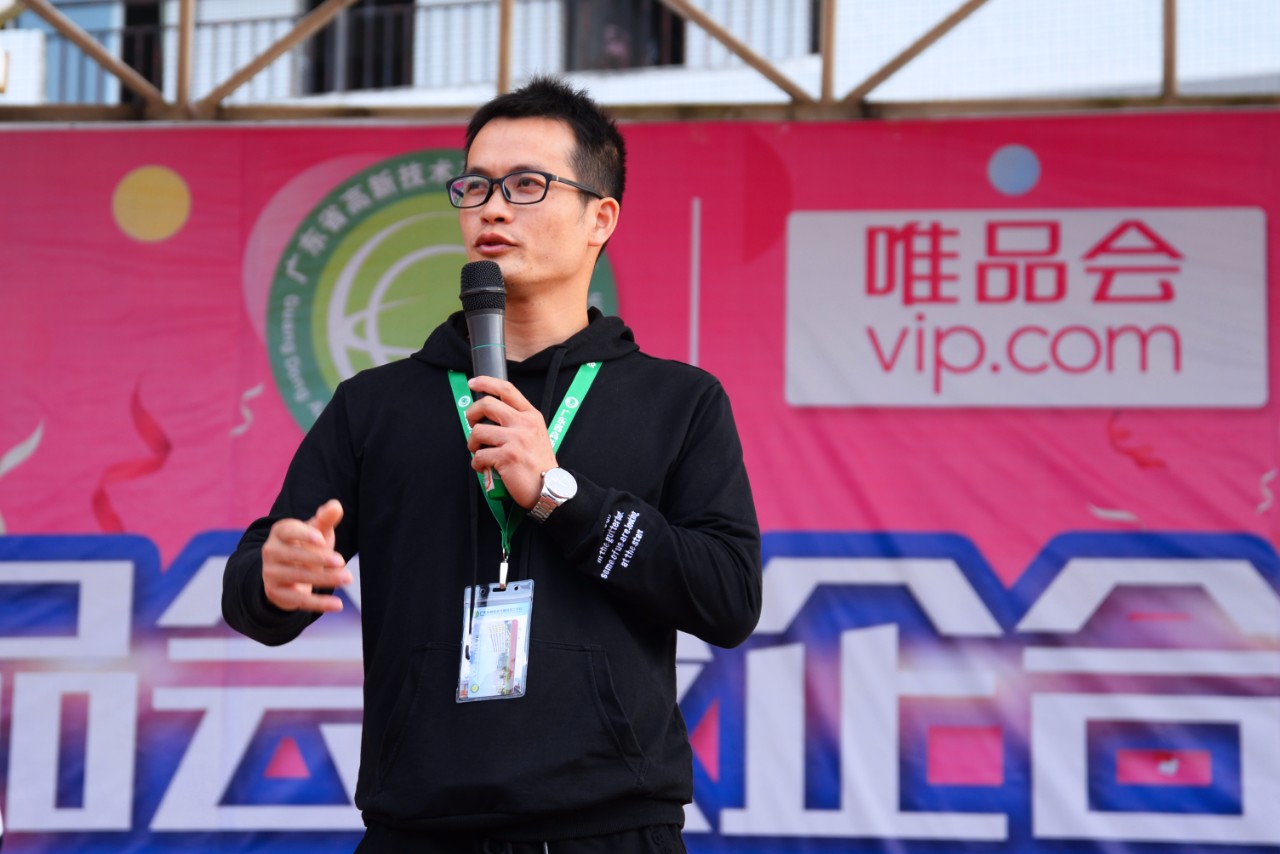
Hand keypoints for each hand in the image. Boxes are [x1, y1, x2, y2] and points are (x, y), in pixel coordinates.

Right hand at [260, 499, 350, 612]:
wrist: (288, 573)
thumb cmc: (308, 545)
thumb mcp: (317, 532)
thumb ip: (325, 519)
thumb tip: (336, 506)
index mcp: (280, 532)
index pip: (288, 530)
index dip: (304, 534)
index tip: (322, 539)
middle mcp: (270, 551)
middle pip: (294, 555)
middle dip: (319, 558)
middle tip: (342, 561)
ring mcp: (270, 573)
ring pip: (299, 577)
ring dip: (325, 579)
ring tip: (348, 578)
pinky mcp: (275, 593)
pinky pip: (299, 600)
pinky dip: (320, 603)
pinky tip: (339, 605)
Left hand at [465, 376, 557, 508]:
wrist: (549, 488)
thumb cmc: (539, 464)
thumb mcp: (535, 434)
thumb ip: (517, 421)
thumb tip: (490, 416)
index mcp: (531, 416)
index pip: (507, 389)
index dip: (486, 382)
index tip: (473, 382)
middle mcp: (524, 424)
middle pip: (486, 404)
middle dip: (471, 414)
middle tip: (472, 424)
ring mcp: (515, 439)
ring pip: (478, 431)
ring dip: (473, 444)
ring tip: (480, 452)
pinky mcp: (506, 456)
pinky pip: (479, 455)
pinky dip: (477, 464)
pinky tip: (485, 468)